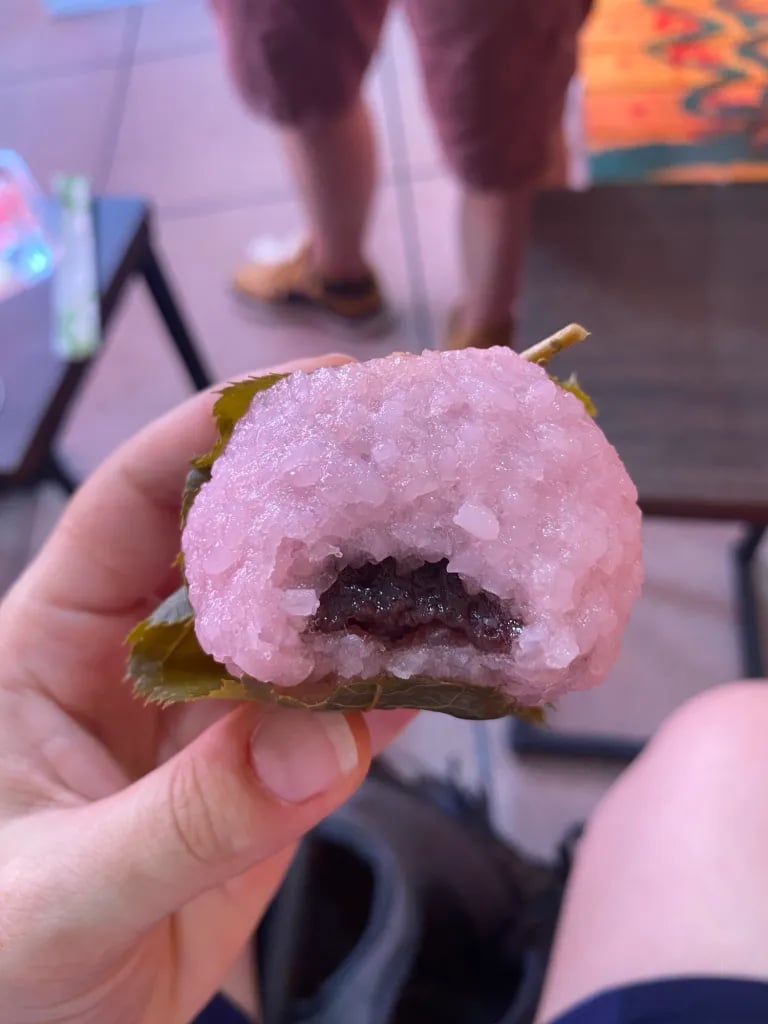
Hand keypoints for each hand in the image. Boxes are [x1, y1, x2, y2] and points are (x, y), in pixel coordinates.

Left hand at [0, 354, 413, 1023]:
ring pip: (309, 632)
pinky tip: (465, 663)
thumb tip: (321, 743)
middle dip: (327, 496)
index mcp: (56, 641)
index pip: (137, 501)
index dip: (218, 433)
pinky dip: (404, 691)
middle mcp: (145, 659)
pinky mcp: (270, 779)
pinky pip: (345, 720)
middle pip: (243, 547)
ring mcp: (218, 719)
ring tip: (470, 545)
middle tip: (422, 453)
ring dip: (383, 594)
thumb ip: (185, 820)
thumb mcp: (56, 896)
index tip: (317, 390)